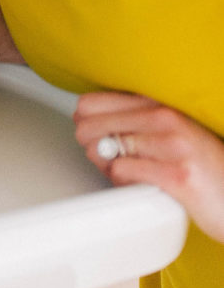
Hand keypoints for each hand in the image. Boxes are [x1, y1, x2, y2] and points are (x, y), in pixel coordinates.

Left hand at [75, 91, 223, 242]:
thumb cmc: (204, 166)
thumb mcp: (170, 133)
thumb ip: (133, 124)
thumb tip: (86, 129)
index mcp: (159, 103)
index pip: (94, 101)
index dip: (84, 121)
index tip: (92, 134)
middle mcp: (165, 117)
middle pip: (91, 125)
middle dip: (90, 144)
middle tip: (106, 158)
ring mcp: (172, 145)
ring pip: (105, 151)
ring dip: (108, 167)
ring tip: (128, 173)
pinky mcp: (177, 176)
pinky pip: (124, 174)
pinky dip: (123, 183)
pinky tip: (140, 186)